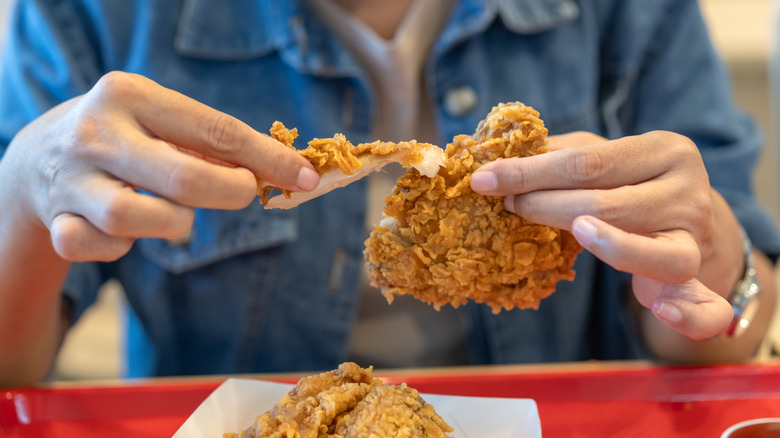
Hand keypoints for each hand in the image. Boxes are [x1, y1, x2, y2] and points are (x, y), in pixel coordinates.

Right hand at [2, 71, 317, 261]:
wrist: (36, 159)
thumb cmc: (125, 138)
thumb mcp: (160, 122)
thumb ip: (215, 144)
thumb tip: (287, 171)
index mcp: (128, 94)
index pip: (216, 130)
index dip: (269, 158)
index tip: (307, 177)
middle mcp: (94, 133)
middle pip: (184, 178)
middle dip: (230, 193)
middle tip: (246, 194)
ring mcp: (70, 180)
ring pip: (142, 218)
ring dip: (173, 223)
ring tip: (169, 210)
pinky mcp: (57, 223)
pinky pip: (107, 248)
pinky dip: (124, 247)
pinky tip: (119, 230)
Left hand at [470, 131, 736, 339]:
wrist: (691, 220)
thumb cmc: (631, 184)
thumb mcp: (604, 157)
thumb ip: (561, 154)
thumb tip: (498, 154)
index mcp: (663, 149)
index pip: (586, 161)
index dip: (529, 172)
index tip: (484, 180)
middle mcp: (687, 190)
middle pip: (606, 203)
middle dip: (546, 205)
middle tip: (507, 207)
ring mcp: (695, 236)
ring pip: (649, 251)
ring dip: (602, 246)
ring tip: (570, 234)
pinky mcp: (696, 277)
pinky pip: (703, 305)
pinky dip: (688, 314)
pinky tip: (660, 310)